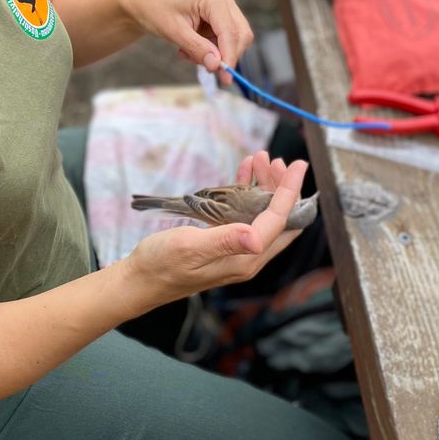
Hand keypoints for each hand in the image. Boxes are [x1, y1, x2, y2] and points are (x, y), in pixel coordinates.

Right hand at [119, 153, 306, 308]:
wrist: (139, 280)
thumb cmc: (161, 265)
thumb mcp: (189, 248)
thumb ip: (223, 240)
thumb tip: (256, 238)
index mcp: (245, 259)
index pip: (278, 220)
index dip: (290, 191)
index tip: (298, 165)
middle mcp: (247, 256)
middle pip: (278, 218)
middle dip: (281, 186)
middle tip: (274, 159)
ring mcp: (237, 250)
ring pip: (262, 213)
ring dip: (264, 186)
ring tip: (259, 159)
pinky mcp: (224, 242)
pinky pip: (244, 214)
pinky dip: (246, 190)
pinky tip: (244, 172)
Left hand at [120, 0, 251, 84]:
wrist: (147, 5)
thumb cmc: (157, 12)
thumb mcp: (174, 32)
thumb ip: (197, 48)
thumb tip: (216, 65)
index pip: (230, 31)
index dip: (230, 56)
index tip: (226, 78)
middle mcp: (223, 1)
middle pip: (240, 36)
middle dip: (225, 56)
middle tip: (206, 70)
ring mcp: (224, 10)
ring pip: (234, 42)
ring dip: (215, 55)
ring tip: (187, 55)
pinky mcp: (220, 21)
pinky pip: (224, 43)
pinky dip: (210, 52)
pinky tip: (189, 50)